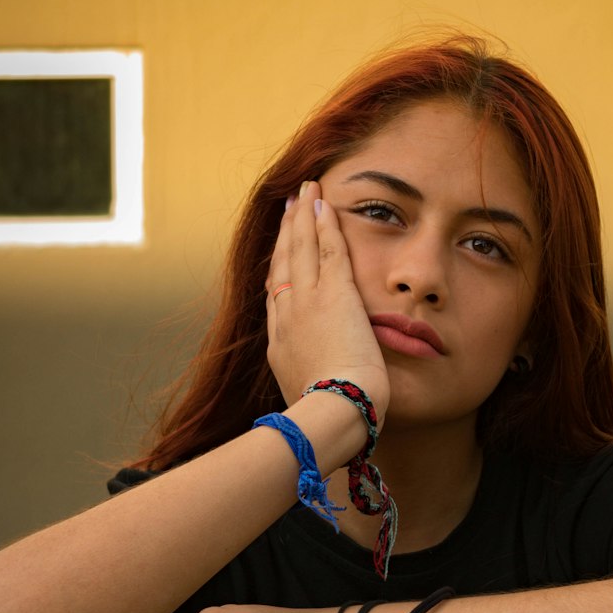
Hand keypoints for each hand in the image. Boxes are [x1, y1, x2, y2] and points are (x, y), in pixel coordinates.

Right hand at [265, 181, 389, 419]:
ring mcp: (308, 302)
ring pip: (301, 249)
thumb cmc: (327, 420)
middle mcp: (287, 317)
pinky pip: (328, 249)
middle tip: (288, 206)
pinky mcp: (335, 294)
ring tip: (305, 191)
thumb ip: (311, 389)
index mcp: (280, 346)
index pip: (277, 298)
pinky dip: (324, 223)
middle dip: (286, 233)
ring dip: (303, 217)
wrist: (331, 415)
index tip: (279, 252)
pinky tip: (323, 203)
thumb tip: (316, 397)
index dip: (278, 270)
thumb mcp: (310, 403)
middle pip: (283, 264)